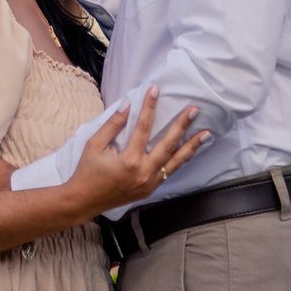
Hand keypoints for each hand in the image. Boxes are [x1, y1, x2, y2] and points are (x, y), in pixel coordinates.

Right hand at [66, 88, 206, 218]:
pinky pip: (169, 172)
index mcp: (129, 160)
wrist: (84, 201)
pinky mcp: (151, 189)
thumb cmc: (87, 171)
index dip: (150, 107)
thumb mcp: (94, 145)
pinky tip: (189, 150)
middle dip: (182, 125)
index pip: (143, 127)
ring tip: (205, 133)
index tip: (156, 90)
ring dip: (191, 146)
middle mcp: (144, 172)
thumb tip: (128, 105)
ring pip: (176, 162)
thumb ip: (112, 125)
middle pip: (168, 145)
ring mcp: (150, 183)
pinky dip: (181, 160)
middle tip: (194, 110)